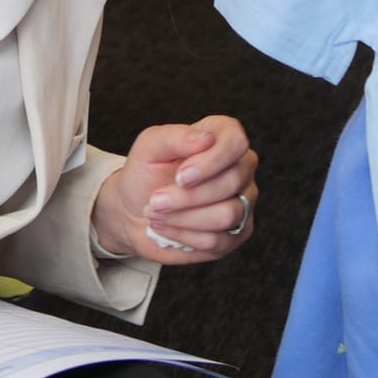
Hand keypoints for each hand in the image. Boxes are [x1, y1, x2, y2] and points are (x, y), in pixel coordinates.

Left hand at [93, 116, 258, 261]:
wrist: (134, 211)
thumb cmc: (147, 173)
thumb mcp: (150, 147)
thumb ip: (175, 137)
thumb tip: (205, 139)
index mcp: (224, 137)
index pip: (236, 142)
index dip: (210, 162)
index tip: (180, 176)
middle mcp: (241, 167)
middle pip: (231, 182)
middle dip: (187, 196)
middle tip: (156, 200)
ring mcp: (243, 202)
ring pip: (227, 214)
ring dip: (183, 217)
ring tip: (157, 213)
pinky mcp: (236, 234)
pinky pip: (218, 240)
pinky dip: (184, 235)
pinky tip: (168, 227)